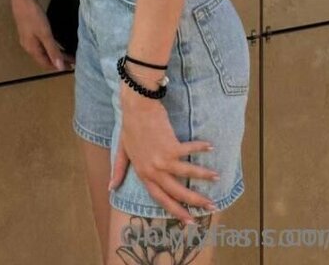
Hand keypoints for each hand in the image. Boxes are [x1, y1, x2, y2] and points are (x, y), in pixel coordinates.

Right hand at [10, 0, 75, 73]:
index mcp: (31, 49)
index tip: (71, 67)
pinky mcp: (29, 31)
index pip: (46, 64)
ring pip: (43, 51)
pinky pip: (41, 43)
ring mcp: (28, 38)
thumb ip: (52, 50)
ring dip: (54, 53)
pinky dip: (50, 46)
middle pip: (44, 58)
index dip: (58, 67)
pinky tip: (56, 43)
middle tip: (72, 61)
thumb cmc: (33, 15)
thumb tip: (60, 68)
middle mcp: (28, 46)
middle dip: (58, 61)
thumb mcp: (45, 33)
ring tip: (67, 54)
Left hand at [109, 85, 218, 224]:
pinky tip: (211, 147)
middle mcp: (154, 171)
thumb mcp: (122, 151)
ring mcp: (163, 160)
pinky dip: (201, 148)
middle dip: (195, 201)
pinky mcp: (171, 146)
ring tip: (217, 177)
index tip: (189, 220)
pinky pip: (189, 151)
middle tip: (211, 207)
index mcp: (143, 174)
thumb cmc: (129, 126)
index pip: (160, 198)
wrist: (137, 107)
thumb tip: (111, 187)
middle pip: (177, 192)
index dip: (175, 211)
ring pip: (187, 174)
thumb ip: (118, 170)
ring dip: (204, 175)